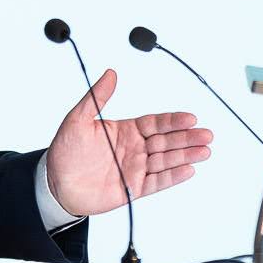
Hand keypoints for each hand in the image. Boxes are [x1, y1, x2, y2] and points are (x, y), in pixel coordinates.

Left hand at [44, 69, 212, 218]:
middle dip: (187, 137)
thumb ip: (96, 98)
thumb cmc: (65, 151)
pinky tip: (188, 170)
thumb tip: (110, 74)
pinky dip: (173, 176)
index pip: (155, 123)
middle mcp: (135, 148)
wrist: (56, 184)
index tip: (190, 117)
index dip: (173, 121)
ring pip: (166, 160)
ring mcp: (136, 168)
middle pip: (167, 141)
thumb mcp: (77, 119)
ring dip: (186, 155)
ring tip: (205, 151)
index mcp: (125, 130)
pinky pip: (157, 181)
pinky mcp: (134, 188)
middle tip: (207, 134)